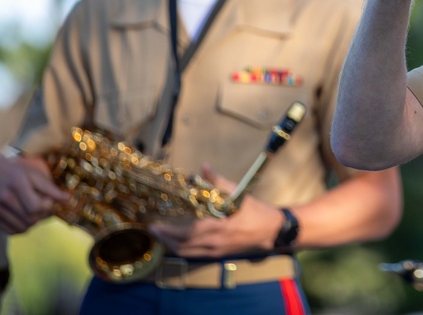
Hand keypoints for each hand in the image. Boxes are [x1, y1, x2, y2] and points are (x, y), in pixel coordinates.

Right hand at [0, 154, 69, 233]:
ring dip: (34, 224)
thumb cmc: (15, 171)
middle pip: (30, 219)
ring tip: (36, 213)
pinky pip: (11, 231)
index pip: (36, 207)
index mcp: (17, 184)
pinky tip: (25, 218)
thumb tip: (68, 199)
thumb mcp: (33, 173)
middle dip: (43, 217)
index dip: (48, 208)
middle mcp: (4, 198)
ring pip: (22, 228)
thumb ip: (49, 188)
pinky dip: (22, 228)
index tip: (50, 202)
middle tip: (45, 209)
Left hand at [149, 164, 280, 256]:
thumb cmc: (253, 210)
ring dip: (171, 245)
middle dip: (165, 238)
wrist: (270, 230)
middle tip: (152, 229)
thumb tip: (204, 167)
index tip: (155, 224)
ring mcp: (215, 251)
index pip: (187, 232)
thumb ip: (218, 182)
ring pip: (187, 252)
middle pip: (182, 245)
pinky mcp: (218, 254)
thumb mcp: (238, 193)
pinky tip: (176, 242)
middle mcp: (214, 242)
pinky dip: (182, 249)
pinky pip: (194, 254)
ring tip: (160, 235)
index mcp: (218, 226)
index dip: (169, 231)